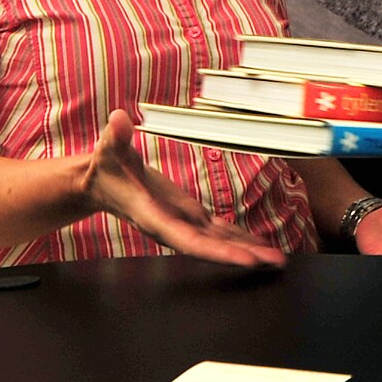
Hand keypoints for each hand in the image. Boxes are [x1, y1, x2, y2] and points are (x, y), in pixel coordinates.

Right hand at [87, 110, 286, 266]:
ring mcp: (183, 223)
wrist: (103, 184)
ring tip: (278, 258)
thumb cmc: (106, 169)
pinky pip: (218, 230)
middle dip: (243, 254)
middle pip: (211, 246)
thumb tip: (119, 120)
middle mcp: (172, 226)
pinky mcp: (190, 216)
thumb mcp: (109, 151)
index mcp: (155, 217)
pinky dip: (239, 237)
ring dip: (247, 249)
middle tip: (275, 261)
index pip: (189, 239)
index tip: (245, 259)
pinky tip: (259, 244)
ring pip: (219, 241)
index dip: (217, 251)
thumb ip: (116, 138)